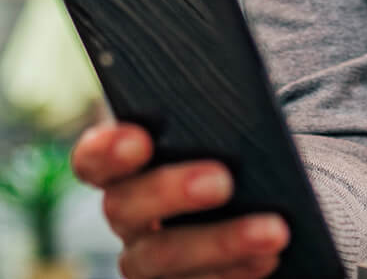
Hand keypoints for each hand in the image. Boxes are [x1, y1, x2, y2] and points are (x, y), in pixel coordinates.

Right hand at [73, 122, 288, 278]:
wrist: (257, 202)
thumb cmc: (232, 154)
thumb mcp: (216, 132)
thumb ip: (209, 120)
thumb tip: (237, 105)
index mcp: (124, 168)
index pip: (94, 159)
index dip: (107, 151)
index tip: (140, 139)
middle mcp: (127, 214)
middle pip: (124, 207)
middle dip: (171, 192)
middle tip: (222, 181)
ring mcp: (147, 258)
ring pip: (162, 255)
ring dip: (220, 242)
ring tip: (272, 230)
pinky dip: (236, 270)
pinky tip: (268, 256)